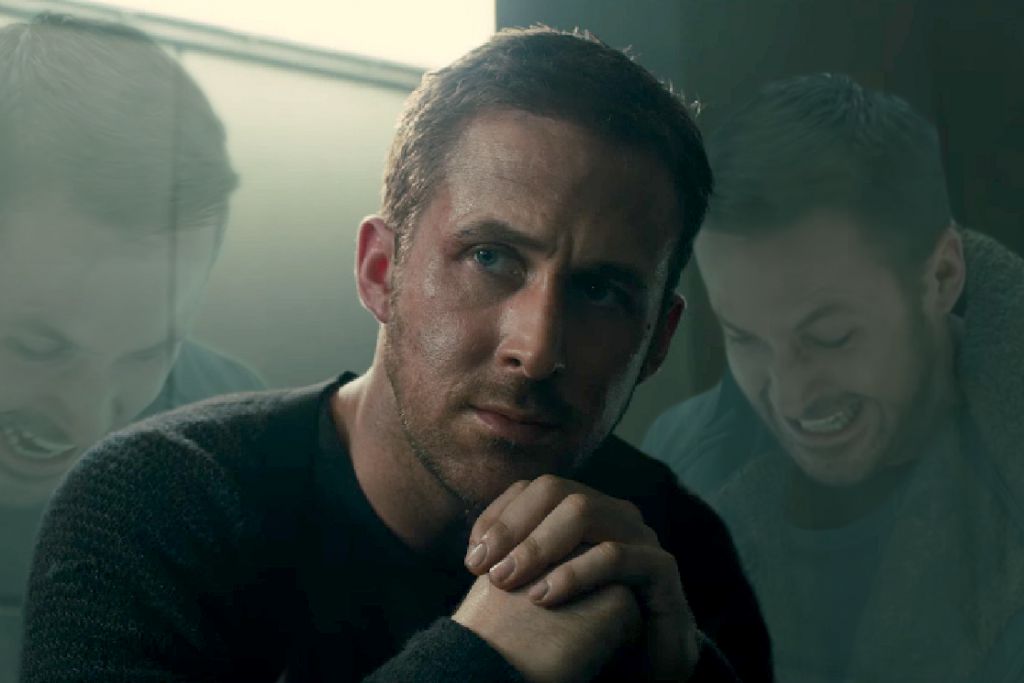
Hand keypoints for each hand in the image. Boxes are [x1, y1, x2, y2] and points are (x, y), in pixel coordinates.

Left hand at [463, 475, 699, 679]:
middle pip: (558, 490)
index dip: (499, 516)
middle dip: (513, 527)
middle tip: (484, 568)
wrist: (646, 666)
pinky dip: (574, 571)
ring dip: (537, 545)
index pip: (535, 489)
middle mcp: (613, 512)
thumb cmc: (587, 625)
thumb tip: (474, 549)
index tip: (472, 558)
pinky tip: (543, 597)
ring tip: (507, 581)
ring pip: (584, 512)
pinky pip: (615, 555)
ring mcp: (640, 535)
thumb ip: (518, 562)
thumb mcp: (544, 586)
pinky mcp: (661, 567)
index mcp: (586, 510)